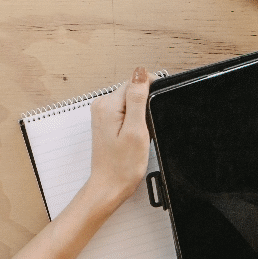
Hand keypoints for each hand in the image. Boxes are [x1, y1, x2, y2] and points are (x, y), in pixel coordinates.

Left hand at [81, 67, 151, 208]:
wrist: (110, 185)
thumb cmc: (122, 165)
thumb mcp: (136, 130)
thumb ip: (137, 99)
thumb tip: (140, 72)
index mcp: (107, 104)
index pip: (134, 81)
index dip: (151, 91)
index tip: (156, 107)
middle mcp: (101, 105)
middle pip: (132, 91)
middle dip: (145, 105)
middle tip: (146, 127)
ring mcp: (102, 114)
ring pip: (130, 101)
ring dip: (140, 114)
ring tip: (139, 134)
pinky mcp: (106, 122)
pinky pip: (125, 111)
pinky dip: (134, 121)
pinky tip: (134, 135)